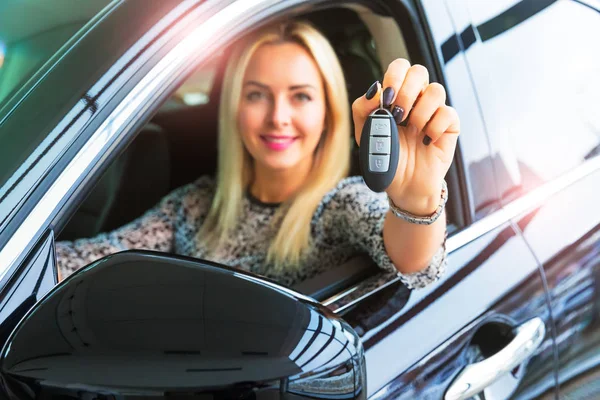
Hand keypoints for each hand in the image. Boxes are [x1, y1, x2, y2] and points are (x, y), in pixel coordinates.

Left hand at [352, 59, 459, 215]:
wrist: (402, 186)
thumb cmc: (384, 158)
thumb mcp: (365, 135)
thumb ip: (362, 110)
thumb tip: (374, 88)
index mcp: (396, 96)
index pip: (400, 67)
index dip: (394, 77)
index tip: (386, 100)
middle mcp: (416, 100)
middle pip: (419, 71)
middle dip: (406, 91)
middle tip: (398, 115)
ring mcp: (434, 112)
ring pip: (436, 90)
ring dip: (420, 111)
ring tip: (411, 130)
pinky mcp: (449, 127)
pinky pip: (448, 113)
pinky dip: (434, 127)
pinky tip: (425, 141)